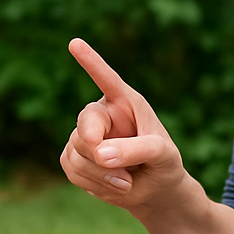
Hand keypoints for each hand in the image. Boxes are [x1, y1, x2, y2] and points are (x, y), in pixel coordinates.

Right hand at [60, 39, 185, 210]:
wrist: (154, 189)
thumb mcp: (162, 154)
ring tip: (126, 182)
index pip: (106, 78)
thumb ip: (136, 149)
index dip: (91, 62)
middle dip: (98, 150)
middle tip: (120, 170)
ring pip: (76, 152)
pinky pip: (71, 169)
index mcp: (124, 101)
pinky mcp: (73, 157)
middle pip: (85, 126)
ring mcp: (83, 135)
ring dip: (101, 175)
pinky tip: (112, 185)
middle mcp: (101, 114)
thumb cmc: (163, 164)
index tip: (75, 43)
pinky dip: (92, 183)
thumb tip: (100, 153)